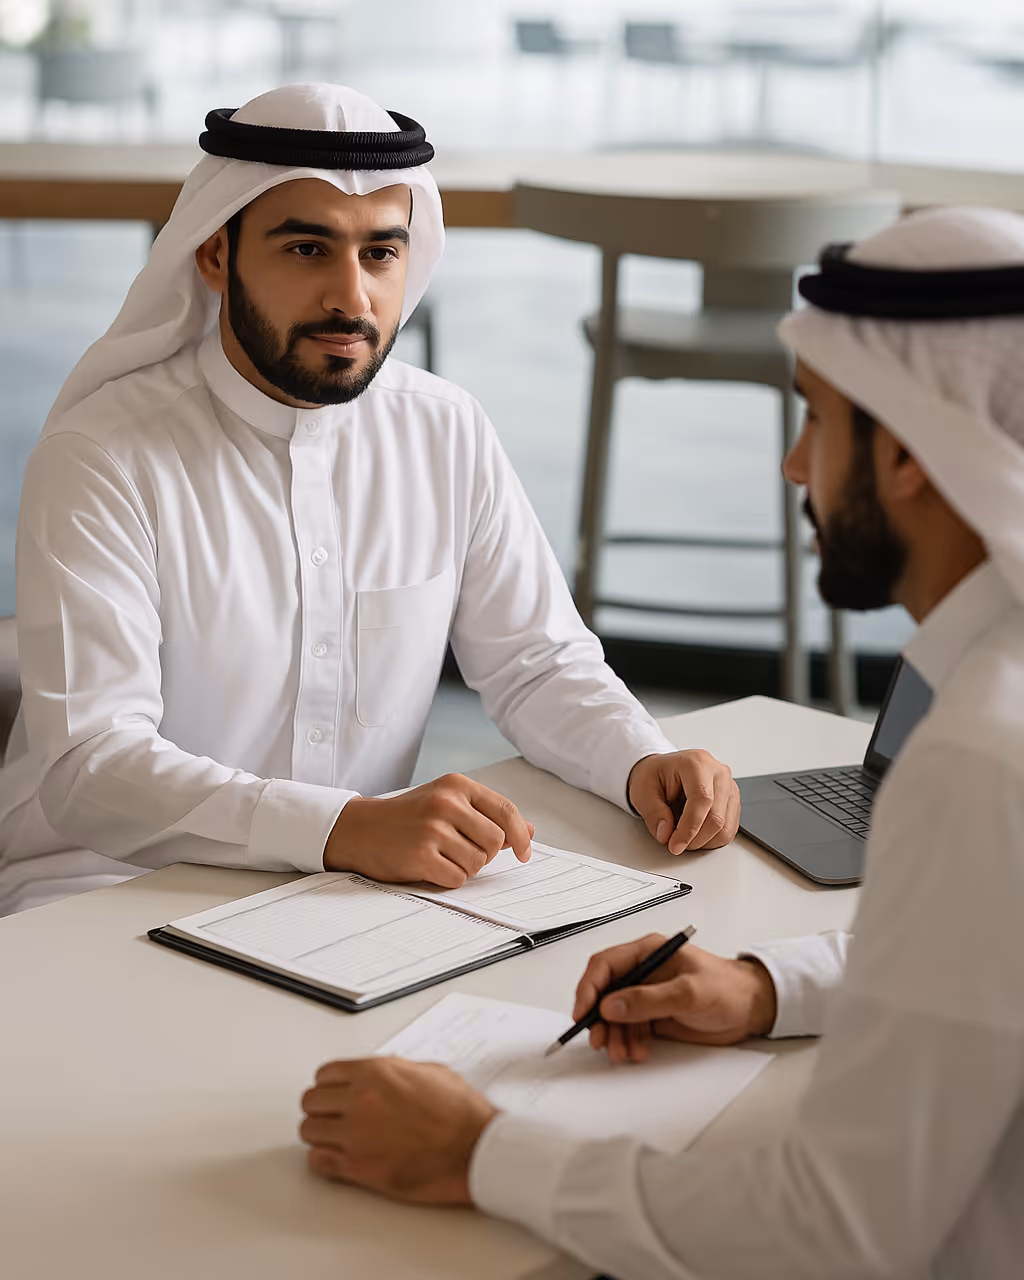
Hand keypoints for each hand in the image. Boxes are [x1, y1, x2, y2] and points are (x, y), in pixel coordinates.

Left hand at [300, 1057, 496, 1204]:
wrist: (474, 1148)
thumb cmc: (460, 1114)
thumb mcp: (429, 1071)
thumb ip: (396, 1072)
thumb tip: (383, 1076)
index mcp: (376, 1072)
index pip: (325, 1073)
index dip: (329, 1085)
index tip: (333, 1093)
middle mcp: (361, 1099)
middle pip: (311, 1101)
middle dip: (322, 1108)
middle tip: (333, 1116)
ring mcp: (356, 1134)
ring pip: (309, 1130)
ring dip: (321, 1134)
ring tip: (335, 1138)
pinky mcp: (358, 1167)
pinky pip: (318, 1161)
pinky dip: (323, 1161)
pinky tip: (337, 1159)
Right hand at [324, 773, 533, 887]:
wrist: (359, 828)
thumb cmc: (407, 817)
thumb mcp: (447, 803)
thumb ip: (487, 814)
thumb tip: (529, 830)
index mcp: (456, 785)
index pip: (505, 811)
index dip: (521, 836)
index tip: (524, 853)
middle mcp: (446, 803)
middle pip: (495, 841)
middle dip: (484, 853)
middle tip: (459, 851)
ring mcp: (433, 829)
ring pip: (478, 862)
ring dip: (465, 867)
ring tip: (440, 856)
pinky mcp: (420, 855)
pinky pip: (457, 879)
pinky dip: (448, 879)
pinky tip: (430, 867)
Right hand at [573, 933, 776, 1062]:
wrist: (752, 1009)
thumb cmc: (728, 988)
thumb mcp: (689, 992)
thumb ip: (649, 999)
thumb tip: (611, 1005)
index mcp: (648, 952)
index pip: (605, 965)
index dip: (589, 988)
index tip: (583, 1011)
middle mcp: (643, 972)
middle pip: (604, 992)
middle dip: (599, 1018)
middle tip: (600, 1039)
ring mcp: (647, 995)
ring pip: (614, 1016)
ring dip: (614, 1035)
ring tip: (622, 1052)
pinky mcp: (653, 1016)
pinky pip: (629, 1030)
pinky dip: (627, 1042)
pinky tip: (636, 1052)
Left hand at [628, 750, 739, 854]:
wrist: (663, 770)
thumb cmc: (655, 775)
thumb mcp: (642, 791)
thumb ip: (654, 813)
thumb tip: (666, 834)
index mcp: (696, 763)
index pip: (702, 799)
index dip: (689, 828)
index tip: (675, 845)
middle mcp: (718, 772)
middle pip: (717, 816)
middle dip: (694, 839)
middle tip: (675, 844)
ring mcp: (729, 786)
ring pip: (726, 827)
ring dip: (703, 841)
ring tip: (684, 836)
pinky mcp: (732, 801)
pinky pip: (730, 830)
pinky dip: (711, 840)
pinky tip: (695, 833)